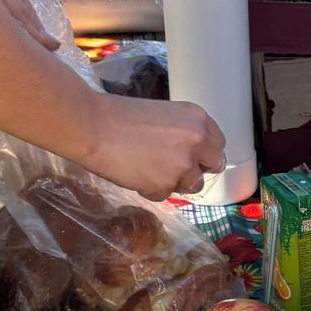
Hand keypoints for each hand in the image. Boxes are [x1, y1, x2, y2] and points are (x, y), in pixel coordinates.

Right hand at [81, 94, 226, 200]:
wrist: (93, 126)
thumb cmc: (120, 116)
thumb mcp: (164, 116)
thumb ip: (183, 133)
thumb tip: (192, 155)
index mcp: (198, 119)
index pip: (218, 144)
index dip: (204, 152)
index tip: (192, 156)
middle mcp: (198, 141)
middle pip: (214, 165)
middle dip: (197, 169)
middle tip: (174, 167)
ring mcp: (184, 165)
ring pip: (193, 185)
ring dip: (175, 182)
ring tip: (149, 169)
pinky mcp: (166, 185)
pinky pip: (166, 195)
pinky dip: (152, 190)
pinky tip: (135, 174)